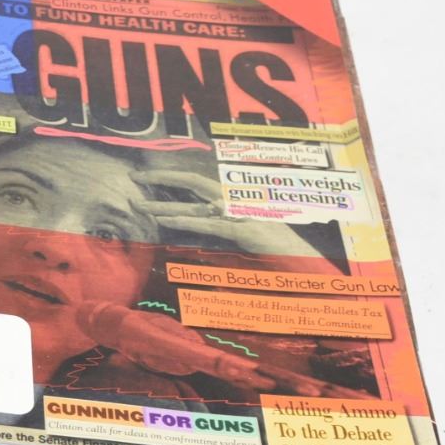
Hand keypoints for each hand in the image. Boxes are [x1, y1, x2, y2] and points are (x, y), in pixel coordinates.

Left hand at [130, 170, 323, 257]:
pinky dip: (188, 222)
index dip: (175, 178)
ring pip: (197, 206)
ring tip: (138, 204)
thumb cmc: (279, 255)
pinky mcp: (246, 231)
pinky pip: (211, 225)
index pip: (201, 184)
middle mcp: (240, 202)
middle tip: (134, 178)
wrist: (310, 267)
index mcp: (239, 200)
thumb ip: (220, 234)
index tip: (150, 177)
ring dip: (165, 206)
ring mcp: (243, 214)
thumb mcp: (245, 240)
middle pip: (195, 183)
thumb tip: (192, 239)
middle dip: (164, 179)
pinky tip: (167, 221)